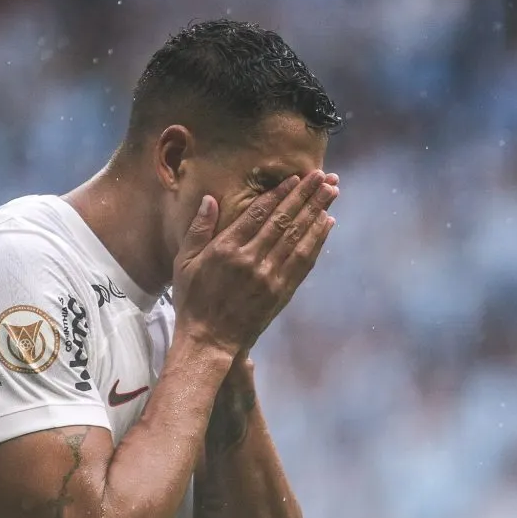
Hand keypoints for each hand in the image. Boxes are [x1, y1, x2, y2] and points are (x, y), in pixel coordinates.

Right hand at [172, 171, 337, 356]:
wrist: (209, 340)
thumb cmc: (192, 299)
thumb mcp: (184, 262)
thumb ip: (198, 229)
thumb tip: (209, 199)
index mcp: (226, 249)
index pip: (258, 214)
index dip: (279, 194)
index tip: (295, 178)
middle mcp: (251, 260)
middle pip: (284, 221)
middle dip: (305, 195)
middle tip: (323, 176)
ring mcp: (269, 277)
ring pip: (298, 237)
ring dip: (317, 212)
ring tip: (332, 192)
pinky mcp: (281, 291)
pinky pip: (304, 261)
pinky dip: (317, 240)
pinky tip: (326, 223)